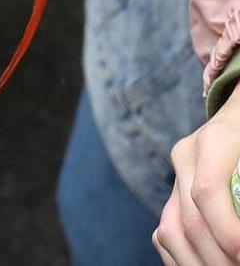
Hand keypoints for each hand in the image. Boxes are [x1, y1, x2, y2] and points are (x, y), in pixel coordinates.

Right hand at [158, 91, 239, 264]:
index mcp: (216, 140)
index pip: (207, 192)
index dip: (226, 231)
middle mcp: (187, 156)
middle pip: (190, 220)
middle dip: (218, 259)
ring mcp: (176, 174)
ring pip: (170, 230)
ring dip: (198, 265)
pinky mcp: (173, 191)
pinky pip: (166, 232)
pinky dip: (183, 259)